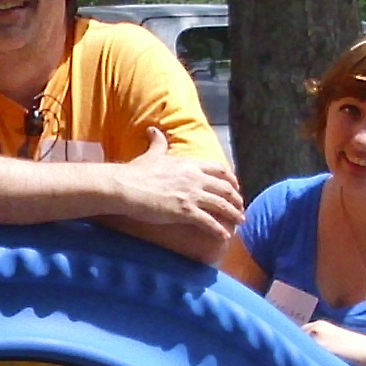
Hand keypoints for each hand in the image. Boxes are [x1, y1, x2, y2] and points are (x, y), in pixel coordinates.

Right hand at [116, 153, 245, 245]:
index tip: (234, 186)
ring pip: (221, 205)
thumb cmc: (135, 172)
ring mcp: (191, 194)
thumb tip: (153, 129)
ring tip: (240, 222)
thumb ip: (157, 143)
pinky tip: (224, 236)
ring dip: (233, 214)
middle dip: (236, 198)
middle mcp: (195, 177)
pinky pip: (208, 222)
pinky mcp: (185, 211)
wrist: (124, 186)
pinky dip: (219, 229)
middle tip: (241, 207)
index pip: (218, 169)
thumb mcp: (151, 154)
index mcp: (189, 163)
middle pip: (224, 188)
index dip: (230, 178)